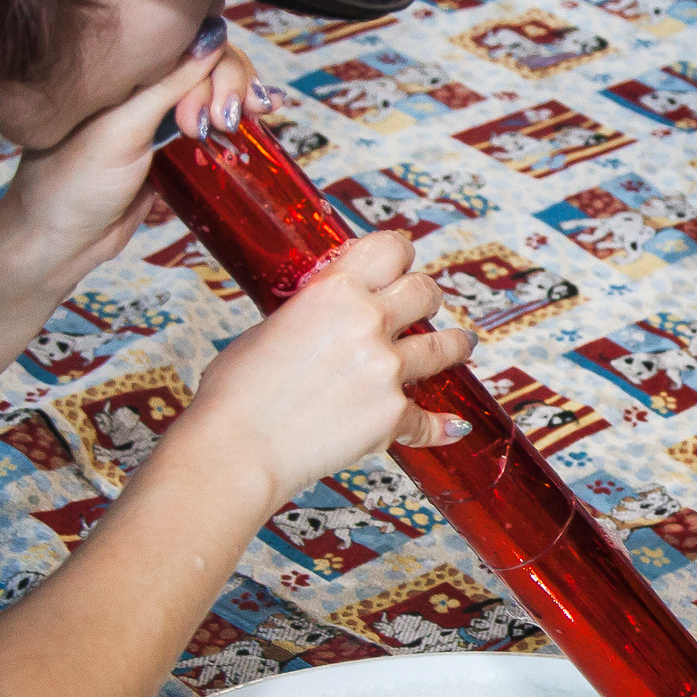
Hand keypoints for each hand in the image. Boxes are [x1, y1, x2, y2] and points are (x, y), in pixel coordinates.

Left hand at [0, 25, 257, 302]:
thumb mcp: (123, 128)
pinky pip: (210, 127)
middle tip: (221, 125)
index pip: (189, 43)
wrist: (61, 240)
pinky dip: (235, 123)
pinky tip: (259, 120)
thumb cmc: (75, 181)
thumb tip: (212, 37)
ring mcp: (161, 118)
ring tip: (250, 120)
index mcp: (126, 70)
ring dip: (239, 101)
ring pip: (213, 94)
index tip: (214, 111)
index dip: (216, 66)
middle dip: (229, 87)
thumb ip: (168, 84)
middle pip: (209, 65)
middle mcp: (145, 88)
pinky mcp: (172, 149)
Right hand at [165, 228, 477, 512]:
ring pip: (445, 346)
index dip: (400, 254)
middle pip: (425, 291)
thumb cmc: (236, 393)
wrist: (238, 447)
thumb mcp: (267, 328)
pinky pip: (428, 420)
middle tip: (427, 304)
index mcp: (333, 291)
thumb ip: (309, 316)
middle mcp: (367, 322)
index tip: (402, 262)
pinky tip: (450, 427)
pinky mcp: (392, 415)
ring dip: (454, 345)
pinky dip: (438, 427)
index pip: (389, 249)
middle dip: (427, 296)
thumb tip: (321, 319)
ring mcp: (385, 369)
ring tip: (460, 345)